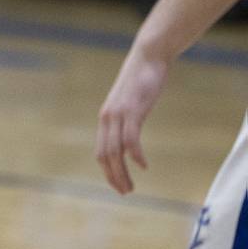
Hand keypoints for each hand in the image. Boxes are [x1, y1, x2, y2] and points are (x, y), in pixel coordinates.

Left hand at [95, 46, 169, 193]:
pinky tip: (143, 166)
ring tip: (131, 187)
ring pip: (115, 151)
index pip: (100, 152)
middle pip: (105, 156)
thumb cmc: (141, 78)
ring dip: (122, 172)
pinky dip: (136, 155)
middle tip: (124, 192)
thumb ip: (127, 116)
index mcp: (105, 119)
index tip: (117, 185)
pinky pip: (131, 138)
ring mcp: (119, 115)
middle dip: (113, 177)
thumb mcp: (130, 101)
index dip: (107, 171)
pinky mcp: (133, 110)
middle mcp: (107, 119)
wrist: (148, 56)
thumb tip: (129, 128)